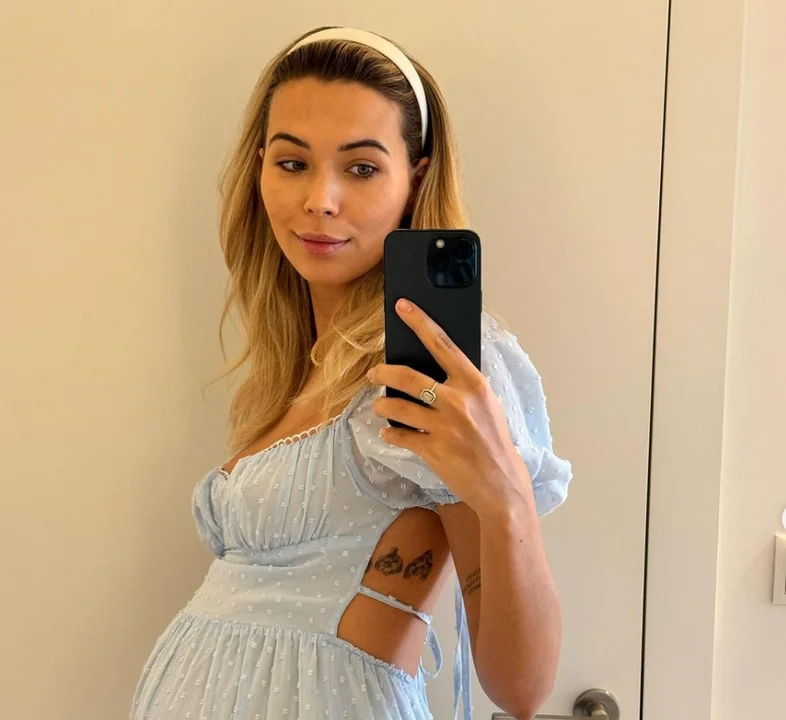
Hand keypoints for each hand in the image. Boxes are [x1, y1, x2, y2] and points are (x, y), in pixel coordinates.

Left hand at [367, 298, 530, 515]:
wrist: (502, 484)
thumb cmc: (494, 441)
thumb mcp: (488, 405)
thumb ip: (464, 386)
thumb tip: (433, 368)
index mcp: (474, 384)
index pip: (442, 344)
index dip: (420, 322)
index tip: (402, 306)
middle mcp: (458, 401)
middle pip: (408, 376)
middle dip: (383, 372)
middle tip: (373, 373)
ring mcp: (444, 427)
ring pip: (397, 407)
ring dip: (383, 405)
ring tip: (381, 406)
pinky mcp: (433, 450)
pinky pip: (399, 435)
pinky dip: (390, 433)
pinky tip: (390, 433)